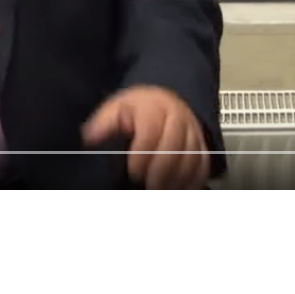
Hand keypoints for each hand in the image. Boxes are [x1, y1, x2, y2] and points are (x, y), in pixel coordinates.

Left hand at [83, 86, 210, 188]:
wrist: (161, 101)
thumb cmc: (135, 111)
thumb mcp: (115, 109)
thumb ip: (103, 124)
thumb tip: (91, 138)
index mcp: (154, 106)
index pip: (152, 130)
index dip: (143, 153)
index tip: (133, 172)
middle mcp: (178, 116)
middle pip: (175, 146)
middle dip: (161, 170)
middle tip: (148, 187)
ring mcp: (193, 130)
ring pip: (192, 157)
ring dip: (177, 179)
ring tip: (160, 192)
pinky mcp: (202, 145)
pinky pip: (203, 164)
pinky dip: (192, 180)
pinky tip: (178, 191)